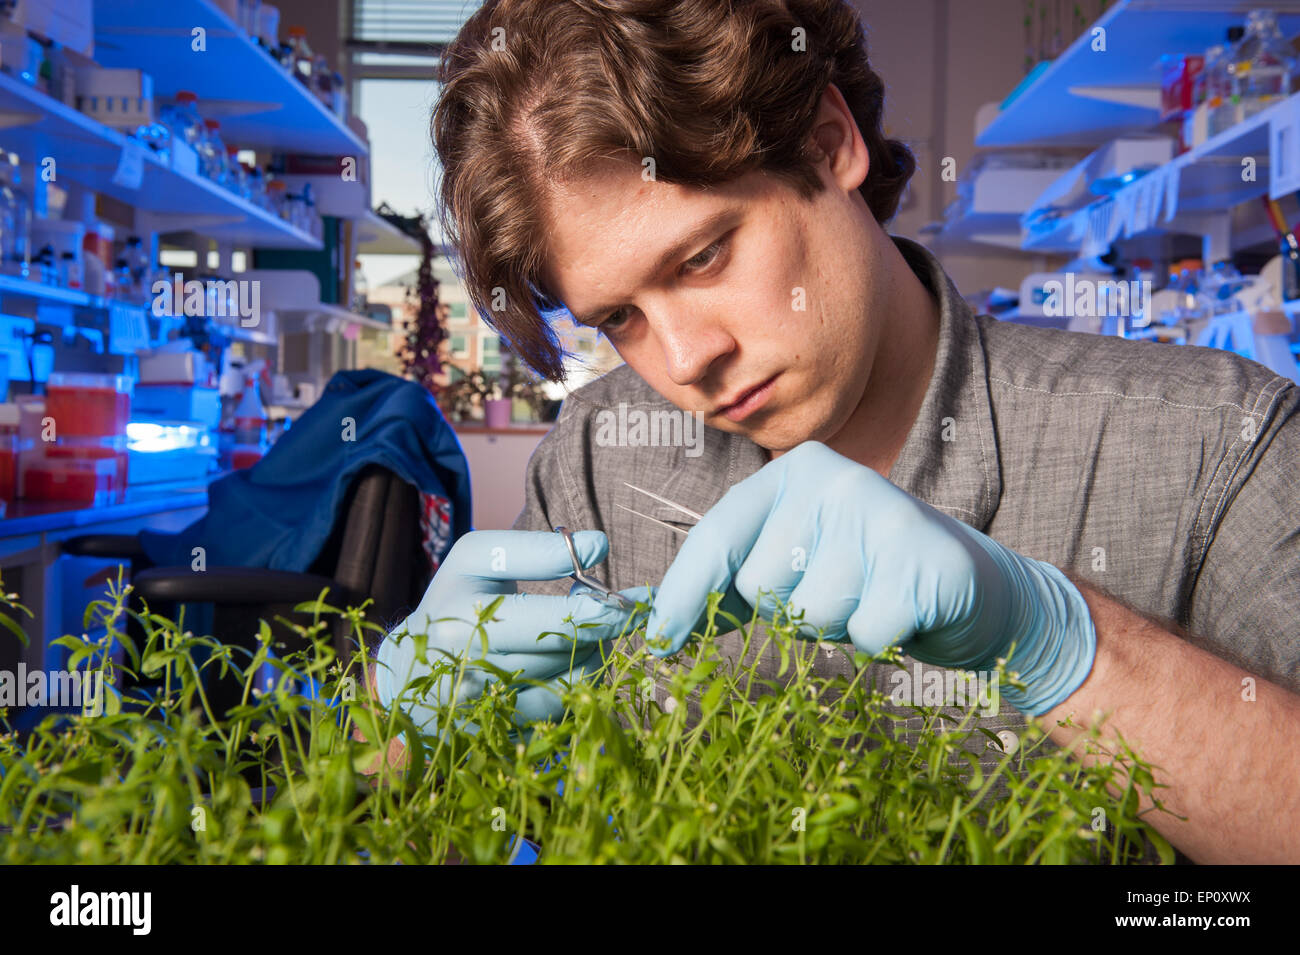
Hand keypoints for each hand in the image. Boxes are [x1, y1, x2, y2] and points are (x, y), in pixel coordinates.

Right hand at [374, 530, 647, 735]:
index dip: (603, 607)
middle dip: (607, 626)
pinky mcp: (496, 729)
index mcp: (463, 613)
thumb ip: (537, 550)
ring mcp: (483, 704)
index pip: (552, 617)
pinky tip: (582, 658)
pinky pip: (558, 707)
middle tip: (635, 609)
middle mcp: (469, 665)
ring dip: (595, 651)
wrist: (409, 670)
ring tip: (599, 628)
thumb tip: (599, 545)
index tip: (642, 595)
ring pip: (565, 678)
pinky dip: (580, 680)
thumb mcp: (479, 560)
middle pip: (562, 649)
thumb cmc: (456, 601)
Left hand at [643, 442, 1095, 714]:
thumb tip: (649, 623)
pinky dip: (877, 639)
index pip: (718, 535)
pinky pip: (863, 634)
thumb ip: (726, 580)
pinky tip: (902, 611)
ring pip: (809, 615)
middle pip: (758, 584)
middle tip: (834, 591)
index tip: (655, 640)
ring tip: (868, 598)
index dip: (681, 593)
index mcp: (794, 472)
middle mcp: (835, 480)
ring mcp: (884, 515)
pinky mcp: (925, 563)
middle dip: (786, 610)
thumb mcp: (793, 562)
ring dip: (833, 627)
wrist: (970, 587)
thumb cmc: (863, 576)